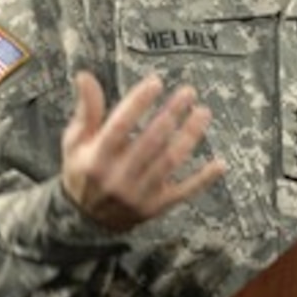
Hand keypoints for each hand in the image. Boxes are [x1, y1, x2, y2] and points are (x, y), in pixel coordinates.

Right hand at [61, 71, 225, 231]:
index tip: (156, 82)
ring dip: (189, 136)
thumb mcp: (75, 141)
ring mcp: (139, 194)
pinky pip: (184, 191)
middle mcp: (118, 177)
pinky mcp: (156, 207)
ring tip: (203, 113)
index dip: (139, 102)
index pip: (120, 126)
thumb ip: (86, 109)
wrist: (86, 221)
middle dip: (171, 114)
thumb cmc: (83, 170)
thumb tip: (84, 75)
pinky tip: (220, 164)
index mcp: (97, 158)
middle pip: (151, 141)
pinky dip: (203, 179)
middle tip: (188, 92)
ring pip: (170, 161)